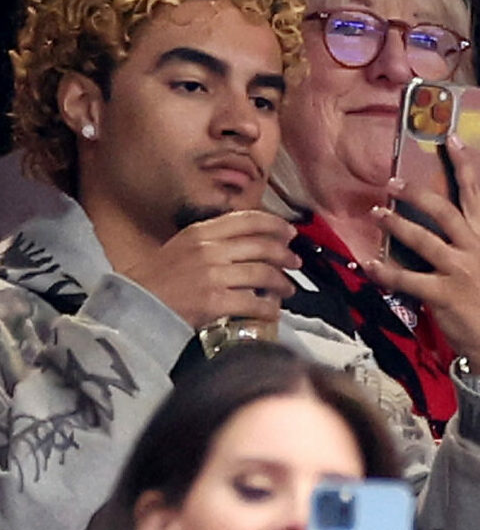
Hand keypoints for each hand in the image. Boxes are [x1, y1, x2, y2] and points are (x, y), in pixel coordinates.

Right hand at [120, 209, 296, 331]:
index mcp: (201, 232)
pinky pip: (254, 303)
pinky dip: (269, 307)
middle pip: (262, 246)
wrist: (134, 306)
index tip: (289, 232)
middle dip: (285, 255)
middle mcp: (209, 250)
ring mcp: (212, 276)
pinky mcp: (215, 302)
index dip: (275, 225)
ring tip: (288, 289)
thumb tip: (252, 240)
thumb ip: (213, 239)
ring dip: (282, 283)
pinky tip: (273, 310)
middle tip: (295, 263)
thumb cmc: (158, 278)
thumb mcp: (182, 246)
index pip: (248, 219)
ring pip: (263, 274)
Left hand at [367, 130, 479, 375]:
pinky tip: (369, 265)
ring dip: (394, 225)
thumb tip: (441, 221)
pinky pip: (405, 277)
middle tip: (392, 182)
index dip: (464, 164)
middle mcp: (477, 248)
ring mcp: (460, 270)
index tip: (450, 138)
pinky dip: (384, 271)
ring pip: (421, 238)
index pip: (476, 194)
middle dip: (415, 193)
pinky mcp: (442, 294)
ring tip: (377, 213)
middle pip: (443, 210)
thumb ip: (470, 241)